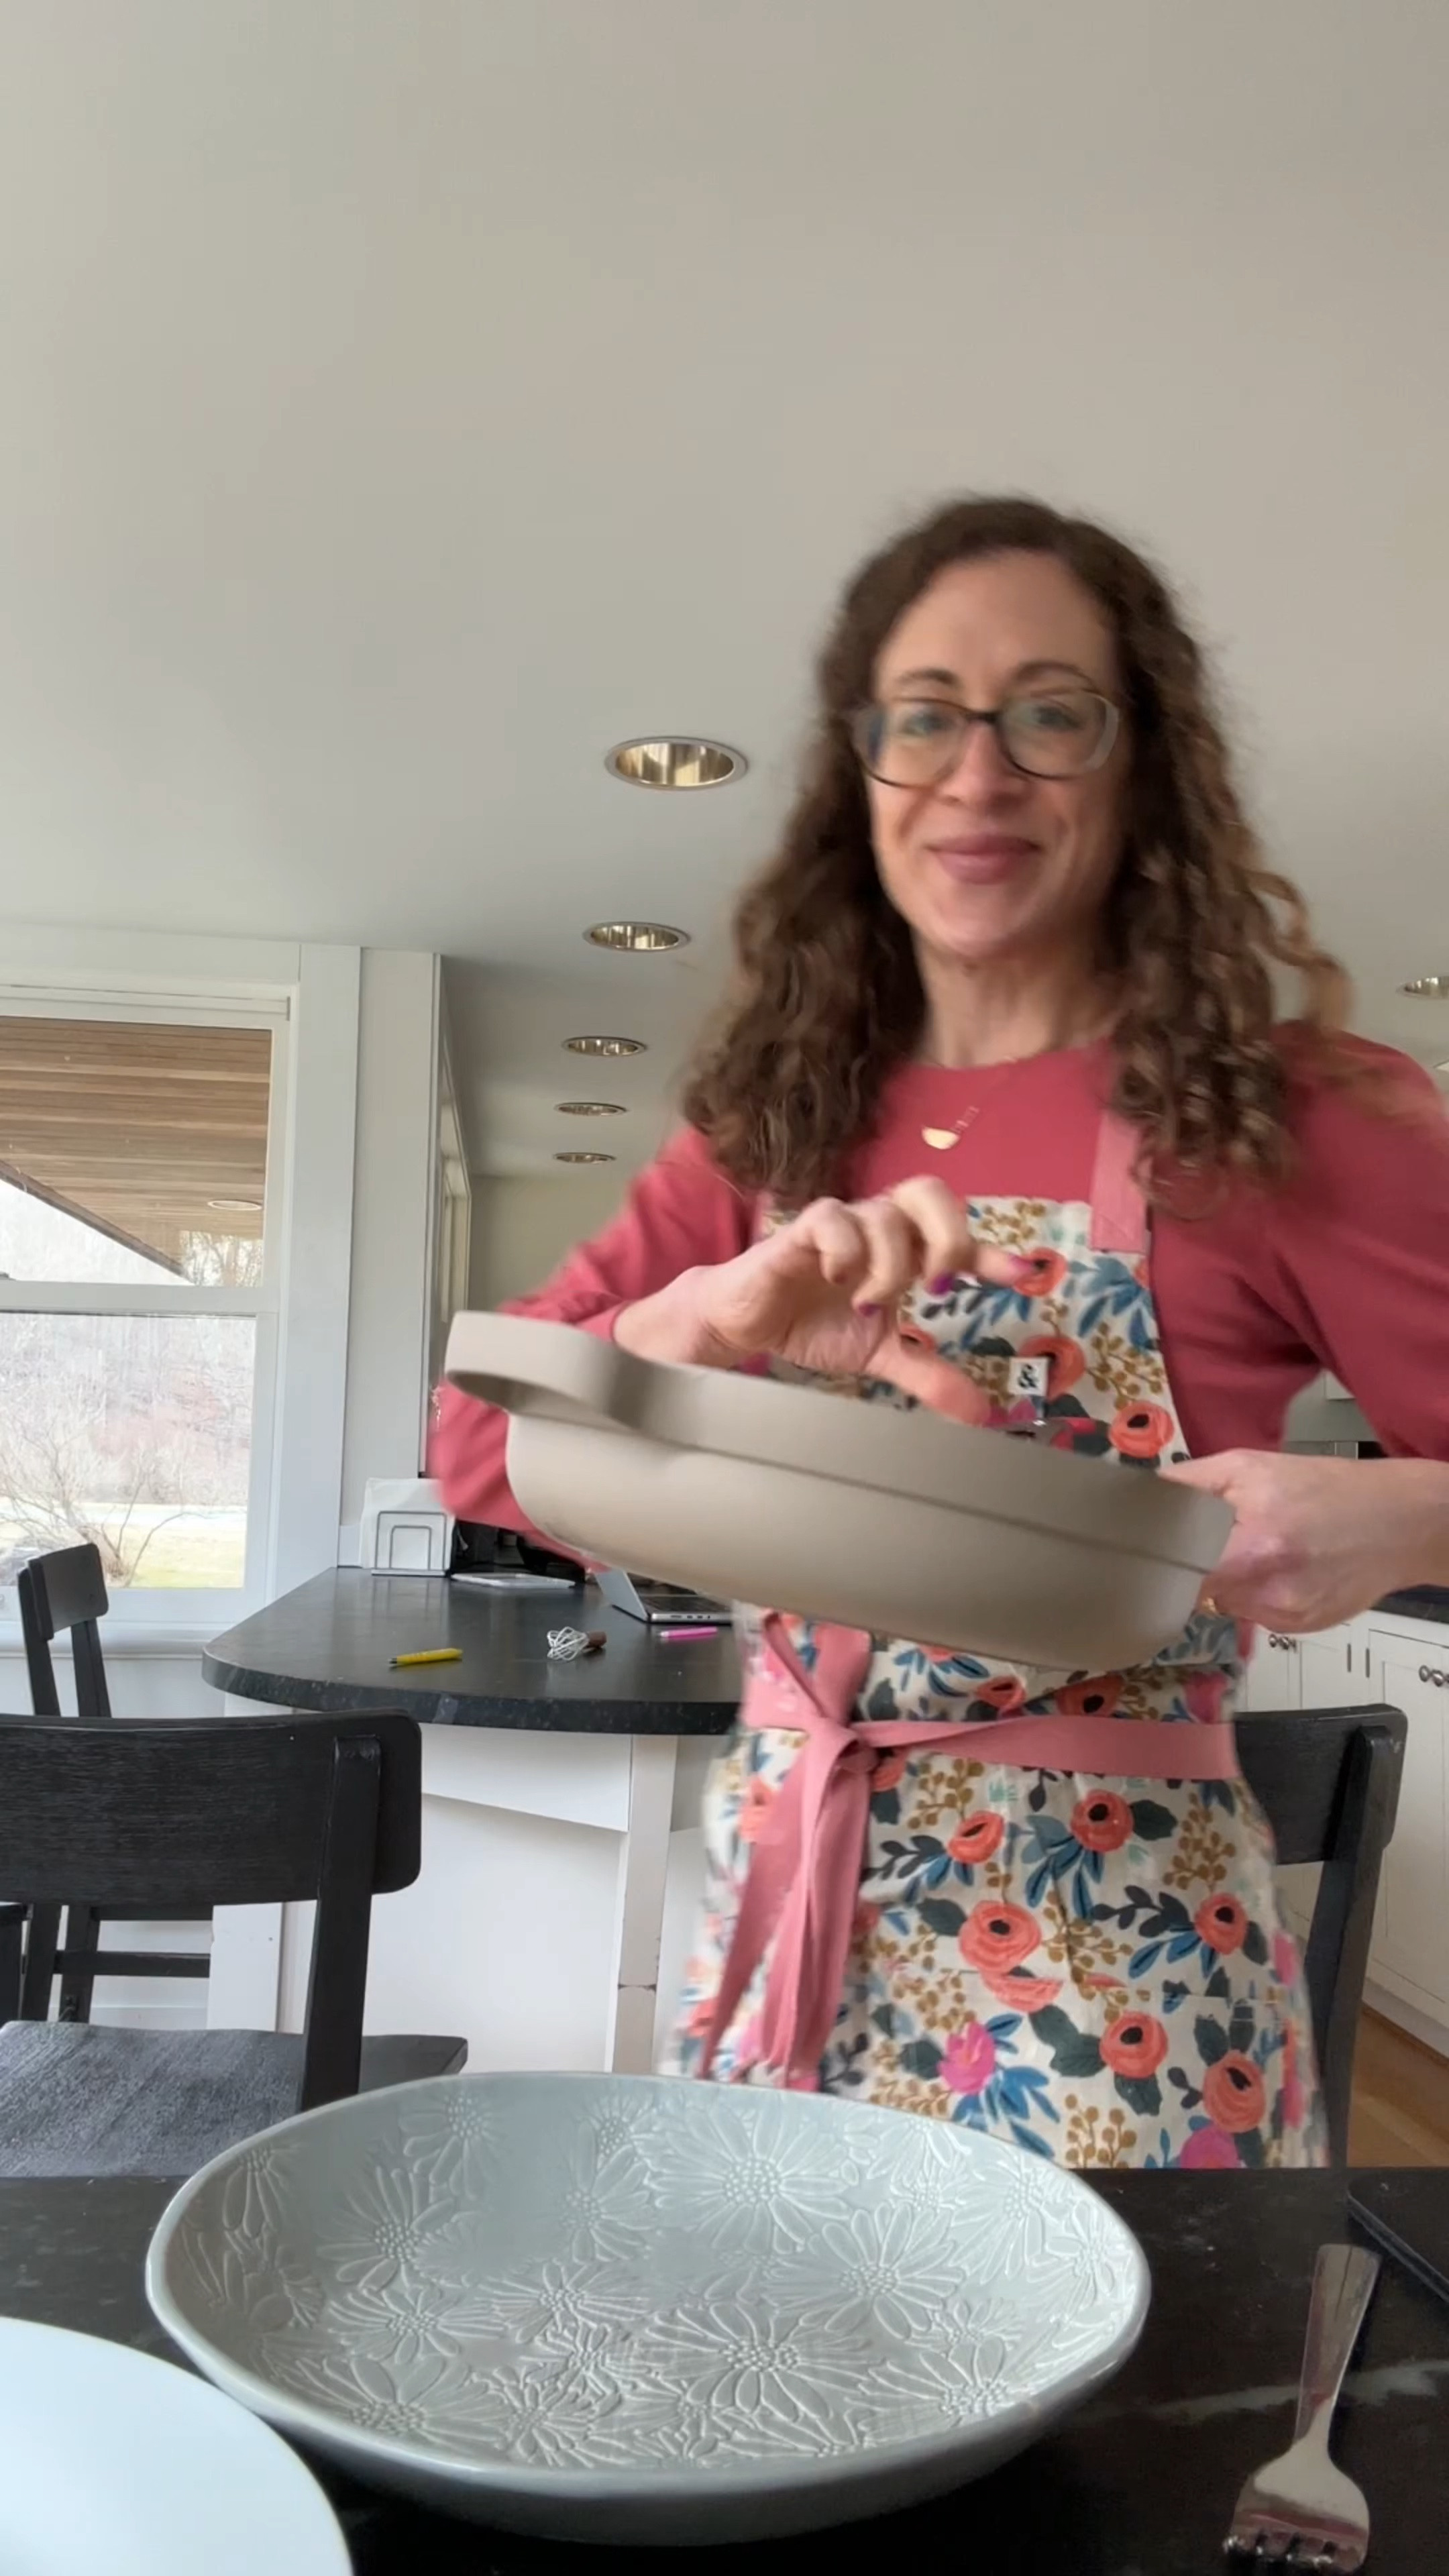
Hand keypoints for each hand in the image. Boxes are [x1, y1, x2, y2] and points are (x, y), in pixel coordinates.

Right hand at [617, 1177, 1034, 1426]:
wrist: (746, 1324)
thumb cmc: (814, 1323)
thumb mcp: (879, 1355)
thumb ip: (927, 1374)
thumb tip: (979, 1413)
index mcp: (905, 1252)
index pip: (958, 1239)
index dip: (995, 1254)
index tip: (1028, 1277)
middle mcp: (879, 1228)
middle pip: (930, 1192)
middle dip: (950, 1235)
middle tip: (943, 1285)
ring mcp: (842, 1225)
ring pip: (885, 1214)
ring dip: (892, 1265)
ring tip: (871, 1306)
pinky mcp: (801, 1230)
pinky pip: (832, 1218)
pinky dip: (847, 1249)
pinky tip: (841, 1280)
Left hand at [1163, 1451, 1448, 1630]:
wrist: (1400, 1523)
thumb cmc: (1322, 1486)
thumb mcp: (1249, 1466)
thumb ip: (1189, 1485)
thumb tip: (1139, 1500)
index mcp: (1255, 1548)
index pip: (1179, 1574)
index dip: (1162, 1561)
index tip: (1153, 1549)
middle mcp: (1270, 1592)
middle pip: (1198, 1593)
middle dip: (1198, 1566)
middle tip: (1213, 1539)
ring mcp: (1286, 1616)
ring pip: (1225, 1604)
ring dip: (1228, 1581)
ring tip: (1259, 1549)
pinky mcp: (1300, 1628)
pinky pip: (1255, 1613)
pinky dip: (1257, 1593)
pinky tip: (1283, 1568)